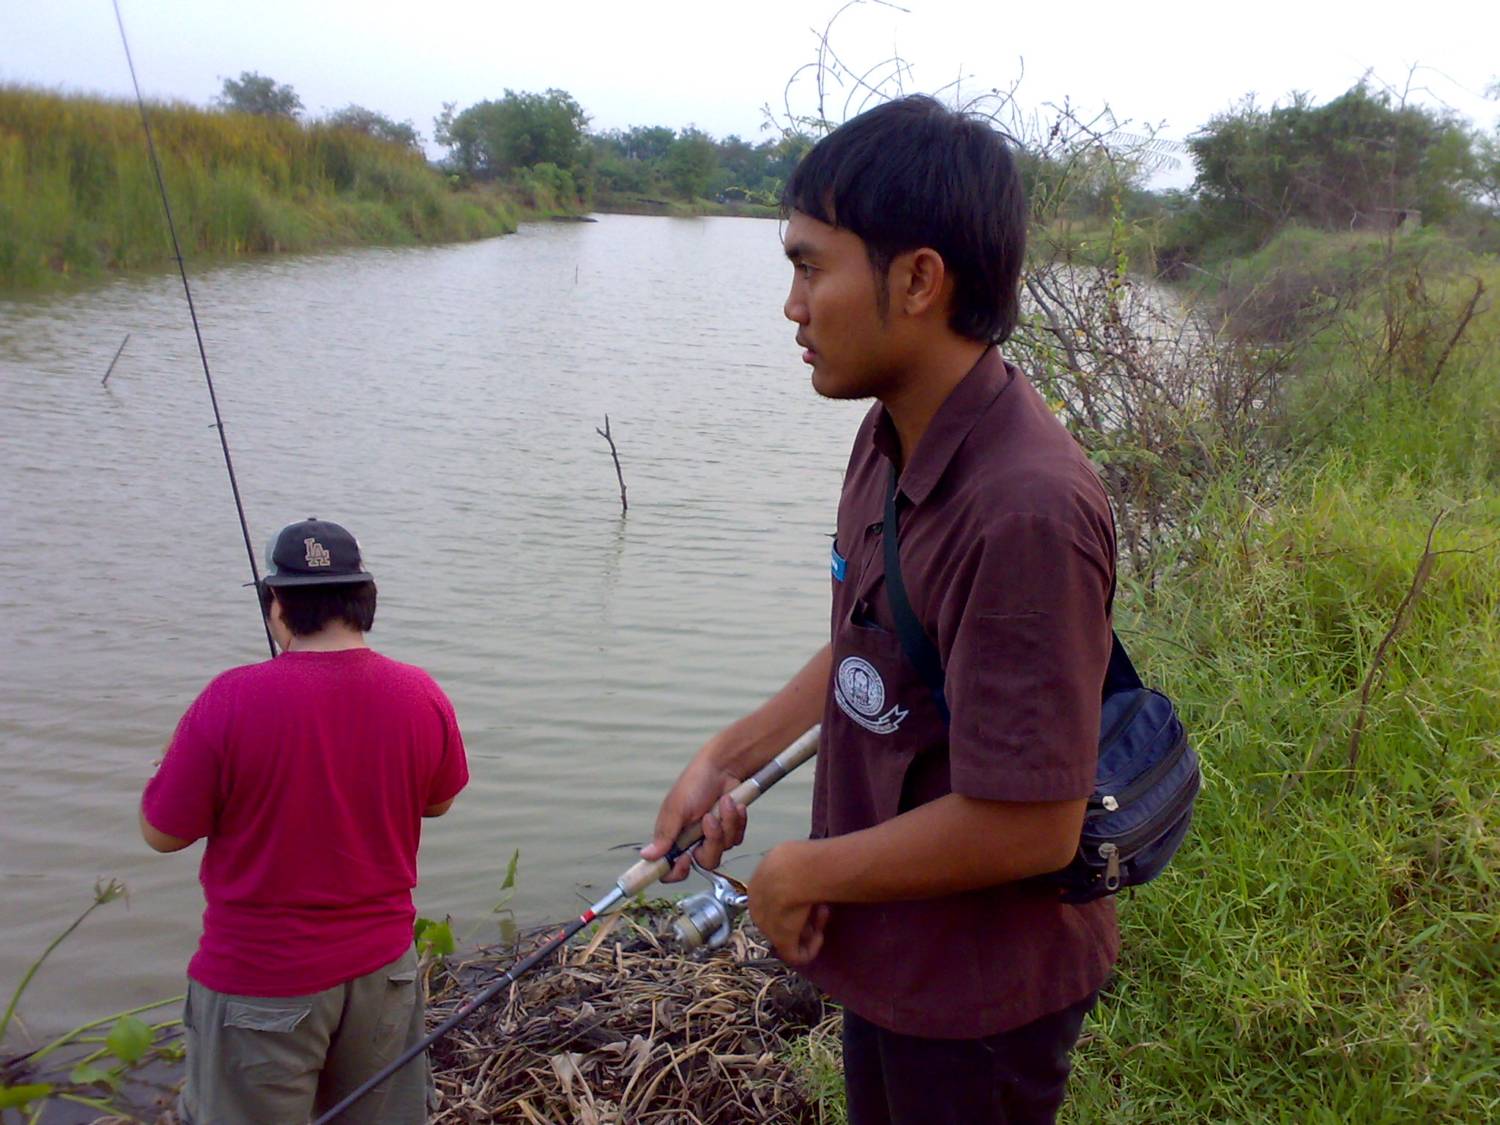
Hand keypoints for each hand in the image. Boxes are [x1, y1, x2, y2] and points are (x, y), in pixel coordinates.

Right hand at [640, 752, 747, 882]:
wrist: (724, 767)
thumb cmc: (695, 783)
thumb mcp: (677, 808)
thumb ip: (665, 835)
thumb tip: (646, 856)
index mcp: (673, 837)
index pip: (669, 869)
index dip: (676, 872)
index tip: (685, 860)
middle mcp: (692, 841)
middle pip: (704, 862)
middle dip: (712, 841)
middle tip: (709, 819)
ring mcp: (713, 837)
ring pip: (723, 849)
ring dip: (726, 824)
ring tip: (724, 803)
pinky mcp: (730, 830)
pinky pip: (737, 838)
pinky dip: (736, 820)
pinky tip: (733, 804)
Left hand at [749, 840, 828, 964]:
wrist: (793, 872)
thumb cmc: (795, 860)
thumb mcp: (789, 857)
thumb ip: (790, 868)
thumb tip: (799, 870)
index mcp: (756, 888)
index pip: (774, 900)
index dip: (795, 897)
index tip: (811, 888)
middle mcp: (758, 910)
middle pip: (782, 918)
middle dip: (802, 913)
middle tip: (819, 903)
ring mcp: (767, 928)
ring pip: (791, 934)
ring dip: (810, 926)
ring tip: (822, 911)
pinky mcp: (781, 942)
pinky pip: (797, 954)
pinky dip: (811, 949)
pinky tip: (820, 936)